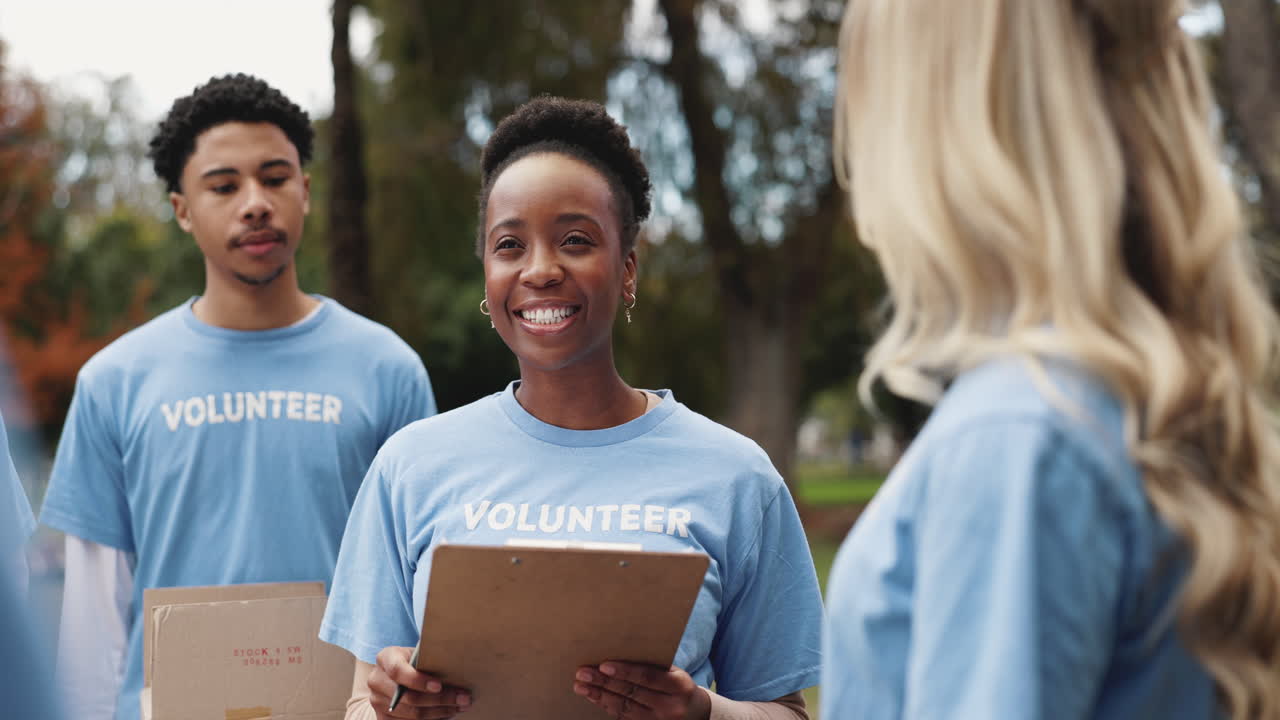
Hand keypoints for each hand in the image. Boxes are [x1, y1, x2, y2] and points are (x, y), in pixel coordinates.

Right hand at [367, 646, 471, 718]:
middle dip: (440, 699)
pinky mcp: (382, 718)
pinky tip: (446, 713)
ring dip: (440, 712)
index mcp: (385, 658)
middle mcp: (376, 680)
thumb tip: (458, 669)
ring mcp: (377, 702)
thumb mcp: (419, 653)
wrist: (394, 675)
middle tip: (464, 698)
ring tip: (459, 706)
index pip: (398, 671)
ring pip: (412, 714)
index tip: (439, 686)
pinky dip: (432, 719)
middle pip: (409, 697)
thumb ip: (430, 659)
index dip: (418, 680)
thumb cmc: (414, 661)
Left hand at [573, 662, 710, 719]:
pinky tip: (594, 697)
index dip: (625, 671)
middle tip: (583, 673)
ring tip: (581, 686)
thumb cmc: (679, 686)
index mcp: (678, 686)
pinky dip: (606, 706)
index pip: (648, 678)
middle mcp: (669, 707)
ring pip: (624, 708)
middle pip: (632, 693)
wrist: (695, 714)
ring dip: (600, 696)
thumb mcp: (674, 673)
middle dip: (605, 683)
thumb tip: (618, 652)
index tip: (603, 665)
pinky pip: (623, 718)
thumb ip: (652, 666)